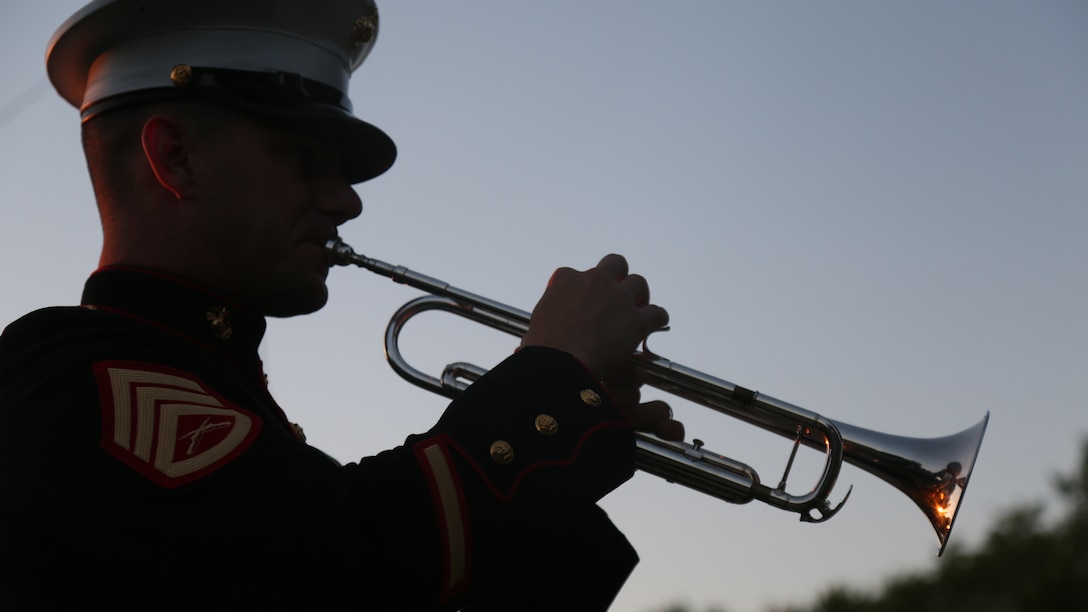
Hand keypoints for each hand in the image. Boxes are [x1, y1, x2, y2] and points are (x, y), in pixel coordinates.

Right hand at [521, 254, 683, 440]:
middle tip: (618, 294)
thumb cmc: (540, 352)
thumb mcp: (533, 329)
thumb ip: (541, 327)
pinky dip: (657, 319)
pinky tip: (654, 326)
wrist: (558, 364)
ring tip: (637, 309)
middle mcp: (594, 281)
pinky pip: (656, 312)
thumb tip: (525, 346)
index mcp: (565, 280)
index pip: (574, 274)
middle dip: (618, 276)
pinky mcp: (637, 319)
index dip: (581, 289)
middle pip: (614, 263)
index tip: (581, 302)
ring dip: (639, 296)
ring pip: (638, 283)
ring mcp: (618, 298)